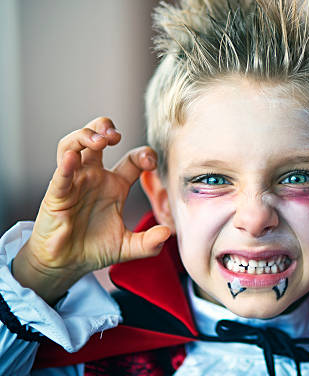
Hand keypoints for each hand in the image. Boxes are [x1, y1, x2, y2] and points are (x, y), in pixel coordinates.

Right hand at [12, 117, 170, 304]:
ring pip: (72, 146)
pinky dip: (65, 165)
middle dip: (104, 128)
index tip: (151, 163)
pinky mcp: (56, 195)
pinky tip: (72, 158)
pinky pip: (60, 175)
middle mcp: (94, 178)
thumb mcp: (128, 247)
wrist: (66, 264)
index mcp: (115, 185)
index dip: (143, 154)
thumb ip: (149, 242)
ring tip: (99, 140)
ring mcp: (74, 183)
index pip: (132, 159)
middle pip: (96, 139)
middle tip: (115, 134)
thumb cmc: (94, 249)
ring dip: (84, 137)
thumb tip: (167, 233)